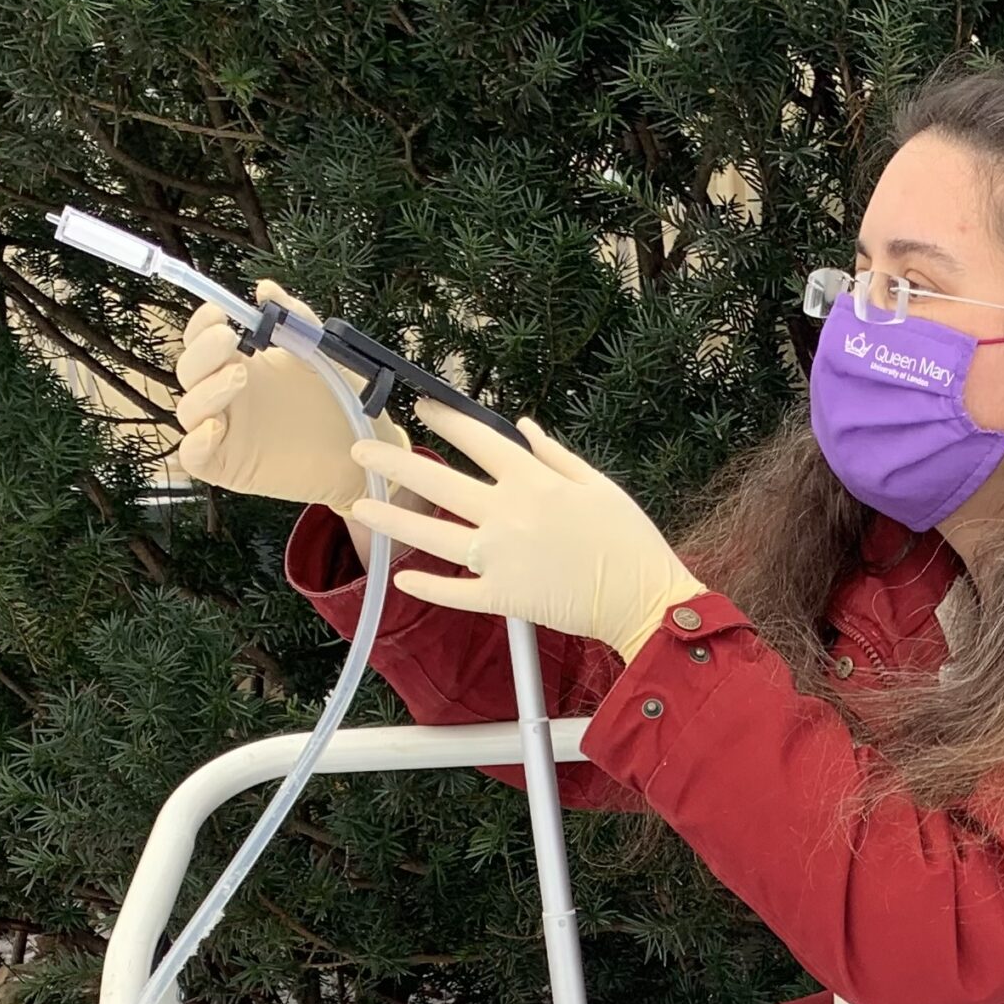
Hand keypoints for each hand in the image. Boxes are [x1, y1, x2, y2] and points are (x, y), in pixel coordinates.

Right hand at [173, 281, 408, 518]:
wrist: (367, 453)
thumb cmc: (345, 403)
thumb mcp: (325, 353)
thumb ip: (297, 319)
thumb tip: (266, 288)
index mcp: (243, 365)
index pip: (202, 342)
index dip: (202, 325)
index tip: (219, 313)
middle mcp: (229, 397)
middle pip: (190, 371)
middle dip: (203, 351)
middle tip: (229, 339)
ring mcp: (227, 433)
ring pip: (189, 409)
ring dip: (206, 389)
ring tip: (241, 375)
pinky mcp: (230, 467)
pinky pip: (195, 456)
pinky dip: (196, 442)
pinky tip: (216, 427)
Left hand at [342, 402, 707, 660]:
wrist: (643, 597)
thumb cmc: (628, 540)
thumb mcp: (599, 484)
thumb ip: (555, 454)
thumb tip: (523, 426)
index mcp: (534, 480)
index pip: (478, 440)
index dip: (445, 419)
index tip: (421, 406)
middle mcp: (509, 513)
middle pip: (439, 482)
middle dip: (394, 463)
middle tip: (360, 451)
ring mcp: (501, 557)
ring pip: (432, 535)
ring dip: (392, 520)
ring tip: (360, 508)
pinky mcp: (503, 596)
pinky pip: (455, 591)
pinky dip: (427, 584)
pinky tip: (400, 576)